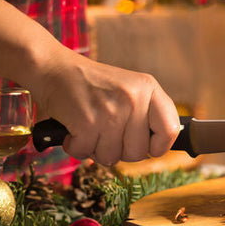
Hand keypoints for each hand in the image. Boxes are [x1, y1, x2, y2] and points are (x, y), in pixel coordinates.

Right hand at [30, 48, 180, 164]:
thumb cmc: (91, 84)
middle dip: (120, 150)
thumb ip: (146, 113)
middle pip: (139, 153)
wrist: (53, 68)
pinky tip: (73, 129)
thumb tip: (159, 148)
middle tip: (105, 132)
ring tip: (89, 126)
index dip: (159, 146)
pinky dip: (76, 147)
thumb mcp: (128, 88)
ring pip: (112, 157)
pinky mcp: (87, 122)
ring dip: (95, 148)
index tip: (148, 147)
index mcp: (148, 88)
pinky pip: (86, 153)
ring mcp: (110, 111)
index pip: (171, 129)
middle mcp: (133, 98)